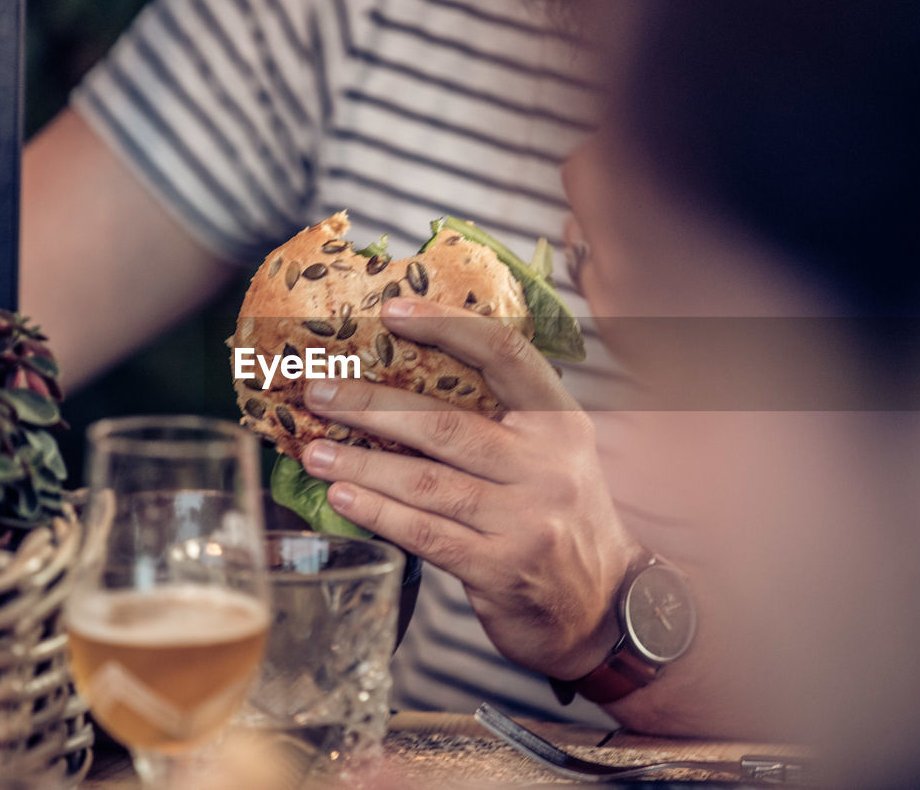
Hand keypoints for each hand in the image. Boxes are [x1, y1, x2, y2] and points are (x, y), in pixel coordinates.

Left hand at [300, 297, 641, 679]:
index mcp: (559, 423)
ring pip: (426, 481)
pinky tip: (343, 497)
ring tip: (314, 451)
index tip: (391, 311)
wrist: (605, 609)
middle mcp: (548, 466)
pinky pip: (426, 533)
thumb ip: (500, 422)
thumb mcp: (554, 457)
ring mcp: (526, 520)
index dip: (446, 324)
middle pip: (445, 422)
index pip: (504, 353)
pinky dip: (378, 512)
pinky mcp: (501, 569)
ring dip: (362, 462)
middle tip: (319, 392)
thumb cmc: (560, 520)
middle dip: (371, 405)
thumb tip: (402, 383)